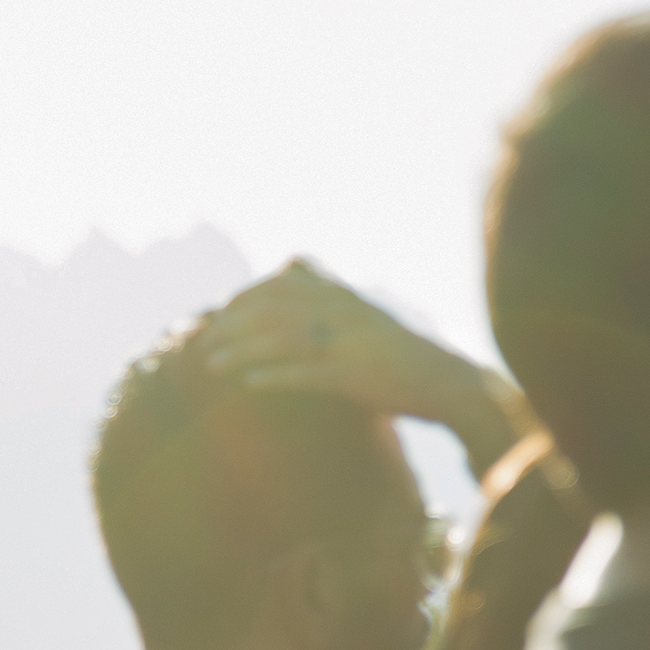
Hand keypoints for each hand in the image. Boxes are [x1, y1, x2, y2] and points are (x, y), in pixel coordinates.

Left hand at [195, 259, 519, 471]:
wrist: (447, 382)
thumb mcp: (360, 312)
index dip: (244, 299)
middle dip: (233, 326)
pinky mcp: (358, 375)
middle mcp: (343, 312)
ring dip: (243, 351)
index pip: (281, 286)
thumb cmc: (397, 352)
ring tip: (211, 365)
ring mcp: (351, 342)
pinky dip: (278, 378)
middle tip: (203, 343)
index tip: (218, 314)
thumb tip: (289, 265)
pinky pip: (310, 374)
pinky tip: (250, 385)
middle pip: (275, 311)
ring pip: (285, 340)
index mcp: (341, 295)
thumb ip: (326, 290)